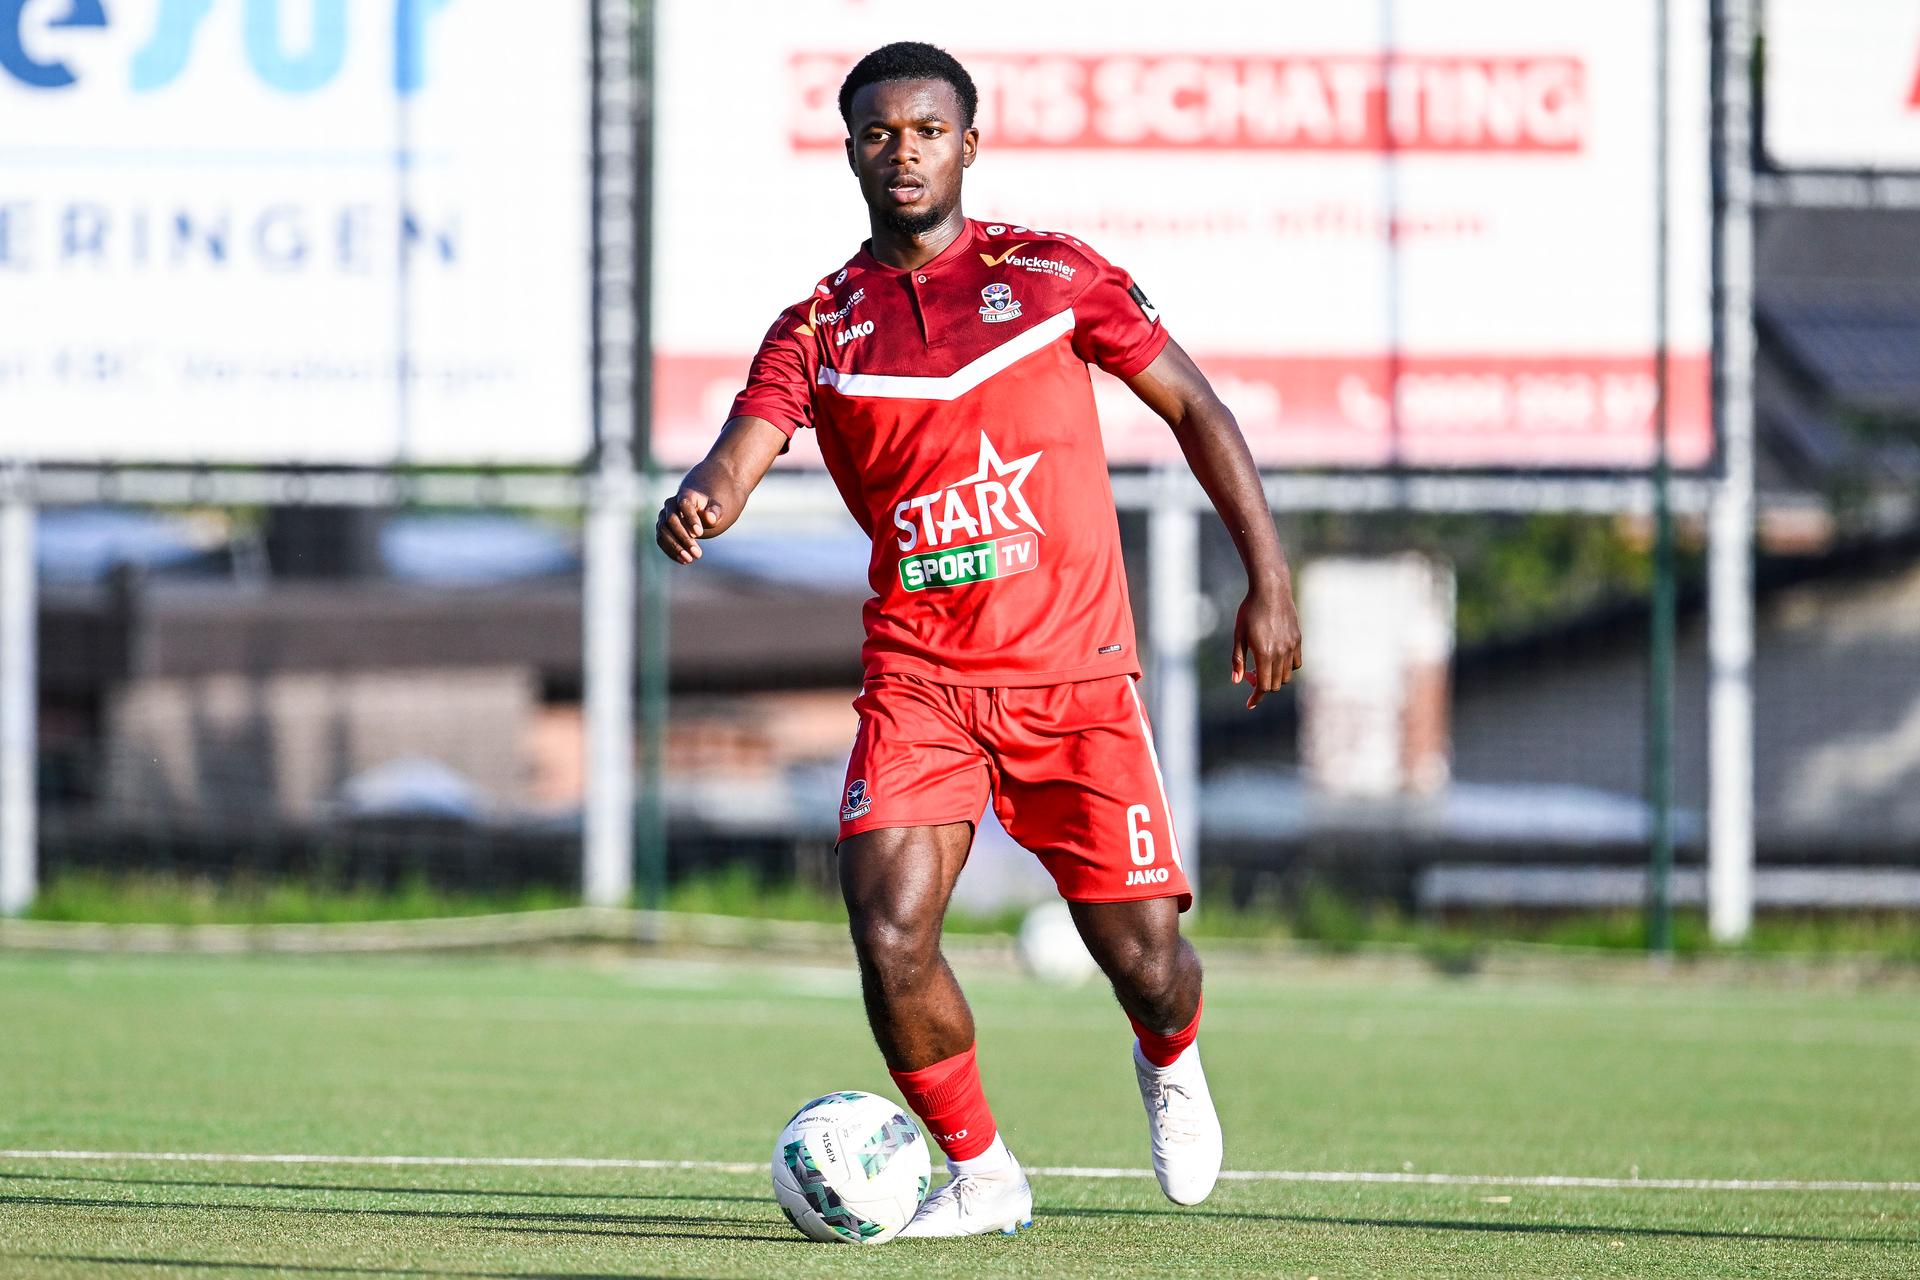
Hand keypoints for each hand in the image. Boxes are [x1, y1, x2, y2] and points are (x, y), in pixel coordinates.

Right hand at [655, 488, 722, 563]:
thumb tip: (711, 518)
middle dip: (684, 538)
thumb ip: (715, 512)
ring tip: (690, 559)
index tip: (699, 534)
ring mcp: (663, 517)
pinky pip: (661, 541)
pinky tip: (684, 561)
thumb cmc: (709, 509)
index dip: (690, 518)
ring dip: (675, 547)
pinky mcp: (661, 529)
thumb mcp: (717, 509)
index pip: (684, 504)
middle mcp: (670, 505)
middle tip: (698, 553)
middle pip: (671, 520)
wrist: (699, 509)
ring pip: (663, 532)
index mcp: (685, 495)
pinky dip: (671, 552)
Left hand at [1231, 579, 1301, 708]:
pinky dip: (1286, 668)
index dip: (1256, 697)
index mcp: (1264, 653)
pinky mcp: (1298, 640)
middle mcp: (1280, 653)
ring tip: (1261, 665)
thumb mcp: (1238, 635)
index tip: (1250, 704)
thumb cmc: (1250, 611)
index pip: (1263, 686)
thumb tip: (1237, 681)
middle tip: (1249, 675)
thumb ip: (1238, 660)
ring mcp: (1291, 647)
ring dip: (1274, 678)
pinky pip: (1296, 664)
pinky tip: (1276, 659)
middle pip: (1274, 684)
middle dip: (1261, 686)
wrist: (1271, 590)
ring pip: (1286, 676)